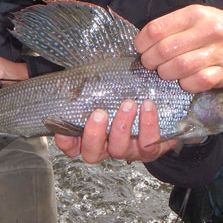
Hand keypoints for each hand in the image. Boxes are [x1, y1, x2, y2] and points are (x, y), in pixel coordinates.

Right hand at [55, 100, 178, 163]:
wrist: (160, 108)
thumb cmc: (125, 97)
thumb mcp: (107, 92)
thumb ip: (94, 88)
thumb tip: (83, 70)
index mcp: (91, 137)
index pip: (71, 147)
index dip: (65, 141)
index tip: (62, 128)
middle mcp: (107, 148)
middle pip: (92, 153)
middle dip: (94, 134)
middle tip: (99, 113)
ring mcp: (127, 151)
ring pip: (119, 148)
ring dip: (122, 125)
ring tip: (129, 104)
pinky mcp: (149, 150)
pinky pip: (148, 144)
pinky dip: (148, 125)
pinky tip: (148, 106)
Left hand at [134, 5, 222, 92]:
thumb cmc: (219, 28)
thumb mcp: (197, 16)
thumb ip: (172, 26)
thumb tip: (143, 42)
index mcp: (194, 14)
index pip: (157, 29)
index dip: (142, 42)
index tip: (141, 48)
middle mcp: (206, 31)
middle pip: (165, 49)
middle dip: (151, 60)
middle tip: (151, 64)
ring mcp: (217, 52)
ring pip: (179, 66)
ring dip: (166, 73)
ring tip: (166, 72)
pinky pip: (198, 82)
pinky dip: (186, 84)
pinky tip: (185, 80)